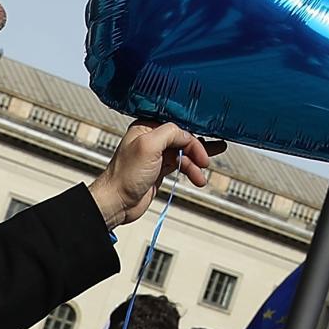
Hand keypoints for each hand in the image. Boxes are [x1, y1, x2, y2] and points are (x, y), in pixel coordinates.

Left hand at [90, 121, 212, 227]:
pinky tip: (198, 178)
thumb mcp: (149, 146)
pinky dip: (191, 171)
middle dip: (198, 148)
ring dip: (196, 163)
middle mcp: (152, 139)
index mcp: (147, 127)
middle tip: (211, 155)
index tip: (205, 146)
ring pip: (185, 153)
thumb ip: (170, 133)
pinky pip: (181, 166)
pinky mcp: (159, 170)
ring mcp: (156, 155)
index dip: (193, 135)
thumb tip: (187, 136)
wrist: (117, 203)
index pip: (178, 125)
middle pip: (183, 138)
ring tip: (203, 174)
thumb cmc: (125, 175)